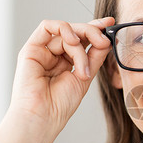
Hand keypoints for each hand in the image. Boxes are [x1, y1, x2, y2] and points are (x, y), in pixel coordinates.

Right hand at [0, 17, 114, 142]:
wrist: (42, 118)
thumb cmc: (60, 105)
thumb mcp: (85, 77)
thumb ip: (94, 57)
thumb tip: (106, 39)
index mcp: (67, 62)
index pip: (82, 39)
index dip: (96, 29)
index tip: (112, 24)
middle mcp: (54, 54)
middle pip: (75, 31)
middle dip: (92, 32)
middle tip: (104, 41)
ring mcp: (42, 51)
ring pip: (66, 31)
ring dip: (80, 44)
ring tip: (83, 66)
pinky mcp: (31, 49)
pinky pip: (47, 26)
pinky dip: (64, 29)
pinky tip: (73, 42)